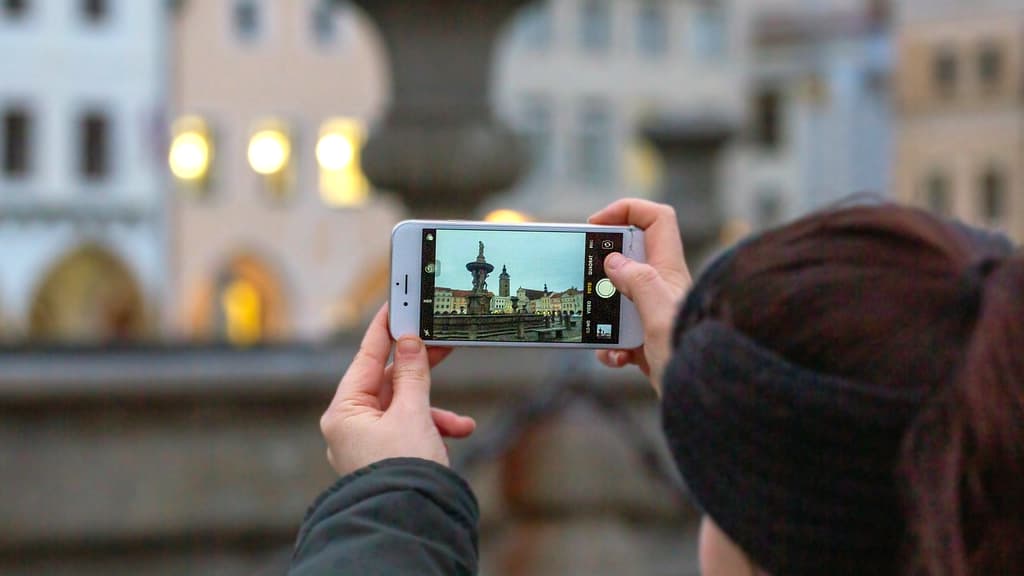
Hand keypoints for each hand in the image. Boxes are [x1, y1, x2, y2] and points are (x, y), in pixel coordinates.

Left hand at [320, 305, 475, 475]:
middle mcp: (351, 425)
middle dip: (420, 372)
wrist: (411, 522)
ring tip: (458, 420)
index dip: (383, 331)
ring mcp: (367, 444)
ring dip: (434, 410)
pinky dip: (432, 429)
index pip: (366, 358)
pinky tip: (456, 435)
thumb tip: (410, 342)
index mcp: (344, 411)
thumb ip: (414, 374)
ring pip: (403, 409)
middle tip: (441, 344)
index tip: (395, 306)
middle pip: (387, 383)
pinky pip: (409, 431)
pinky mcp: (386, 458)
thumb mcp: (413, 413)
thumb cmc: (403, 471)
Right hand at [589, 199, 691, 395]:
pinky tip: (617, 359)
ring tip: (601, 331)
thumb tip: (614, 261)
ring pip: (620, 299)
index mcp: (670, 271)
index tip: (597, 224)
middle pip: (631, 257)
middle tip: (587, 278)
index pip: (657, 219)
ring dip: (604, 315)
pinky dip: (611, 347)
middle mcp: (664, 288)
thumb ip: (636, 280)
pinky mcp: (649, 341)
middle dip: (604, 268)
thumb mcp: (657, 312)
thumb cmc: (690, 354)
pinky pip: (620, 335)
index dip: (628, 210)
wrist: (705, 401)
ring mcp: (656, 314)